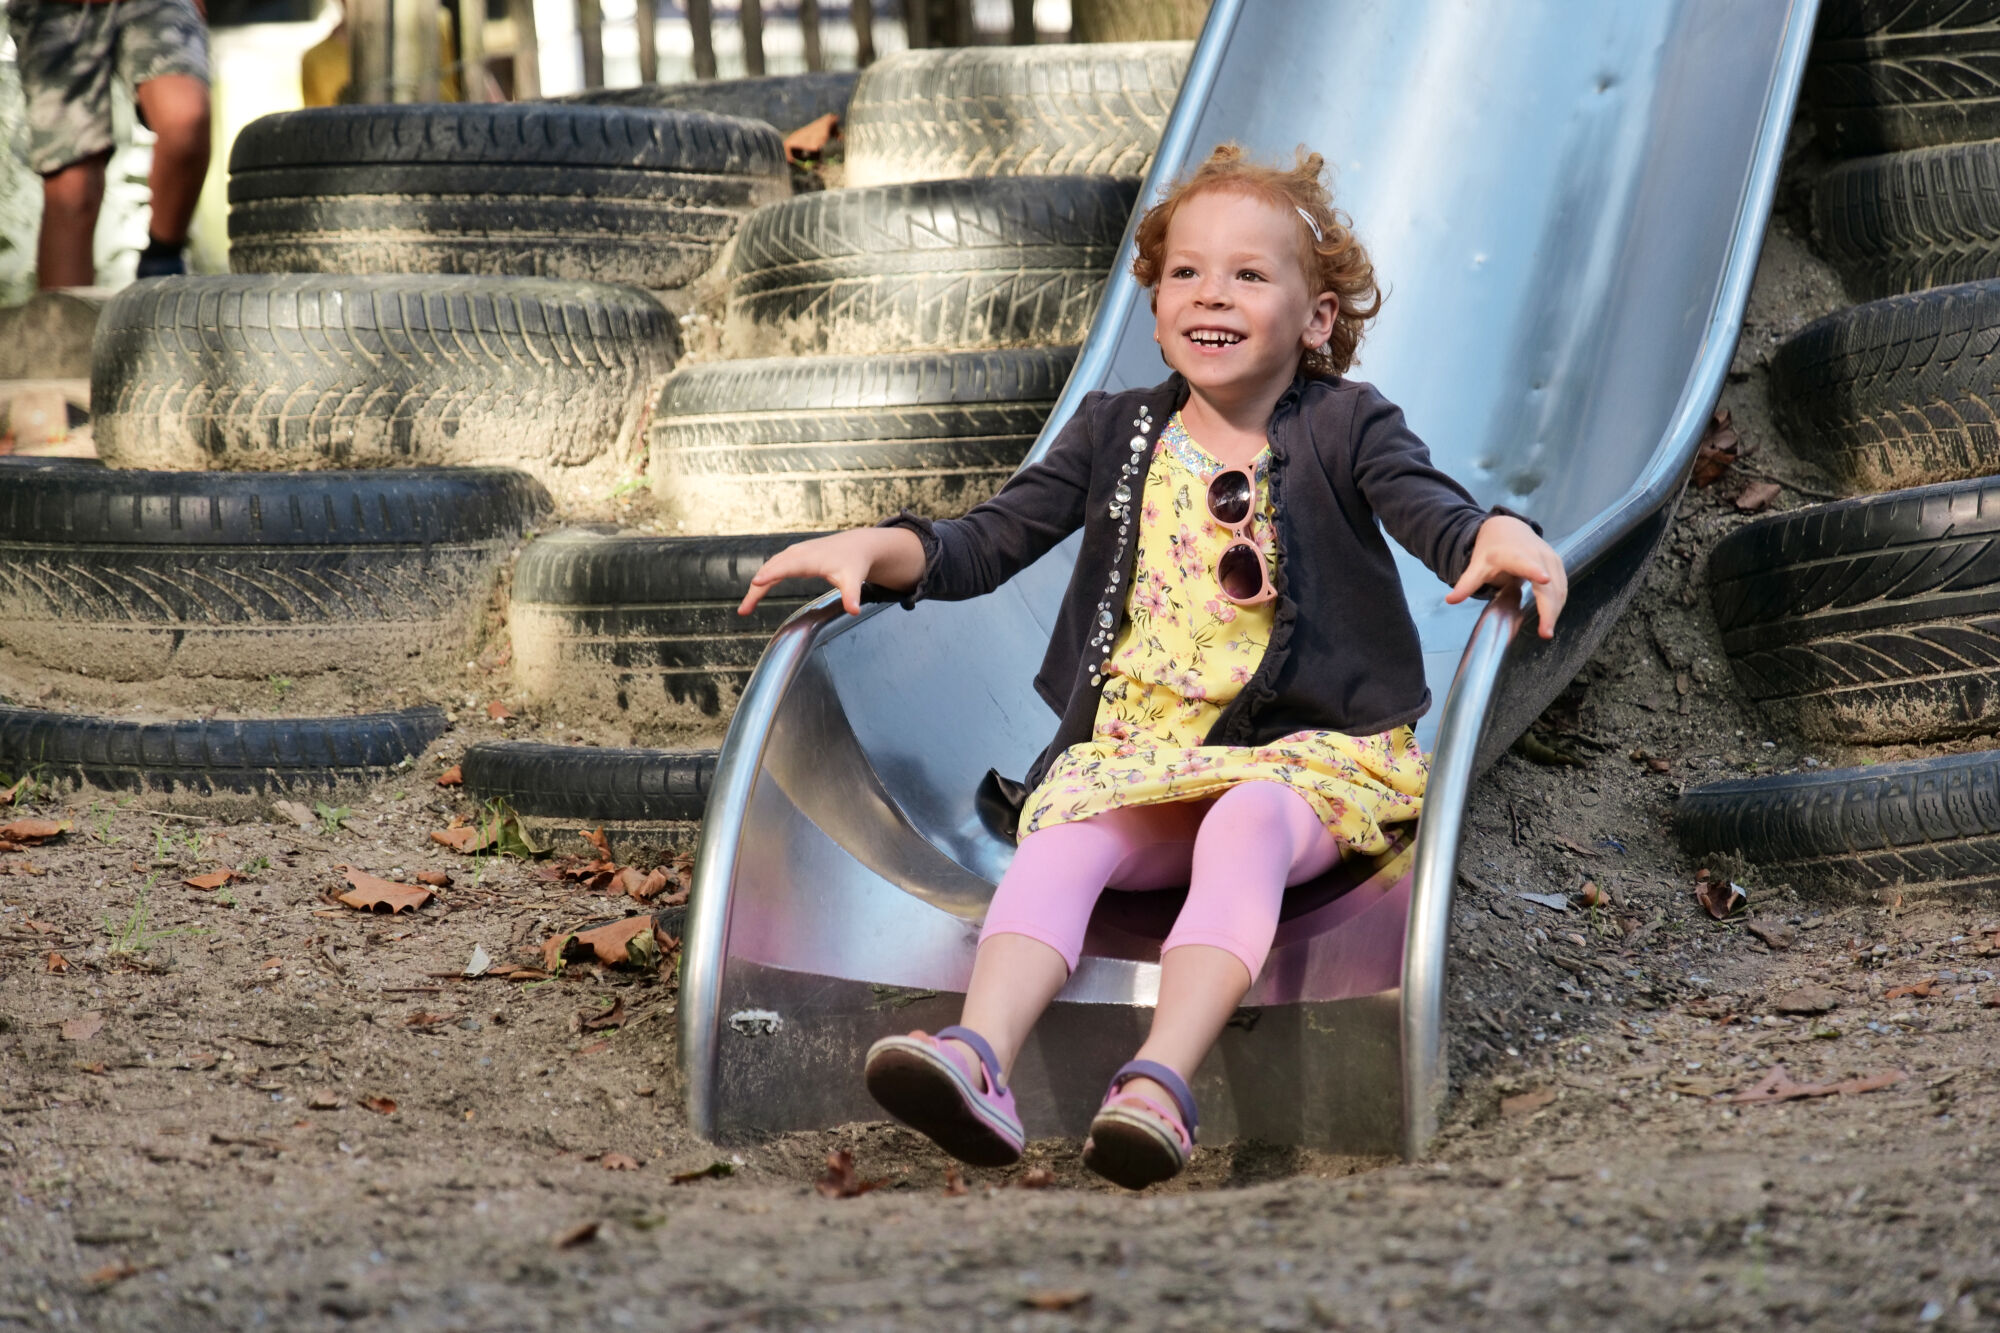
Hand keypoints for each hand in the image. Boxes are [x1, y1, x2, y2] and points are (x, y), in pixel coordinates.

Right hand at [737, 527, 925, 616]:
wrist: (856, 546)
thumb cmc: (853, 563)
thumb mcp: (854, 580)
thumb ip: (852, 595)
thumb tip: (854, 611)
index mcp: (810, 559)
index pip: (787, 567)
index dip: (771, 574)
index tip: (756, 583)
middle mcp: (798, 554)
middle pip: (771, 570)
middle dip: (756, 589)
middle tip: (744, 610)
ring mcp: (793, 553)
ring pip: (769, 568)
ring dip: (756, 587)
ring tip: (746, 608)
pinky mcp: (793, 556)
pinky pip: (773, 567)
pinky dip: (762, 579)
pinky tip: (756, 592)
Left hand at [1444, 515, 1567, 638]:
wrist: (1508, 528)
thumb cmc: (1491, 550)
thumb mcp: (1477, 565)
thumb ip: (1466, 584)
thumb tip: (1450, 600)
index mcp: (1514, 555)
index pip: (1525, 563)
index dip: (1534, 570)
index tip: (1544, 579)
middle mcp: (1536, 555)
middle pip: (1548, 584)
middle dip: (1549, 609)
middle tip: (1545, 633)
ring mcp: (1550, 558)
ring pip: (1558, 588)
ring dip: (1555, 610)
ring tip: (1547, 631)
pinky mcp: (1558, 564)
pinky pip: (1562, 586)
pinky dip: (1558, 603)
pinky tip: (1551, 617)